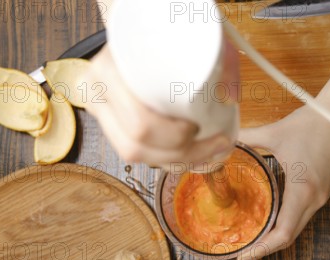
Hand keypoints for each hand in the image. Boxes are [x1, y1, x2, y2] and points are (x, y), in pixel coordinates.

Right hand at [85, 46, 233, 166]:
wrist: (141, 27)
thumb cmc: (166, 34)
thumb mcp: (196, 38)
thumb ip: (221, 62)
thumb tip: (230, 98)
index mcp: (109, 72)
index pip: (141, 123)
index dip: (173, 135)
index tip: (197, 127)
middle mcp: (98, 95)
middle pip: (136, 146)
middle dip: (182, 153)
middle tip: (214, 143)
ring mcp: (102, 112)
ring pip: (135, 156)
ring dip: (176, 161)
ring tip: (209, 152)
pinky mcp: (113, 124)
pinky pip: (139, 153)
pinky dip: (167, 159)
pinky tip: (193, 156)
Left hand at [236, 105, 329, 259]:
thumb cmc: (311, 122)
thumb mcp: (274, 132)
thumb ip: (246, 140)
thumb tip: (223, 144)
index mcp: (303, 190)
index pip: (283, 233)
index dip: (263, 249)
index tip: (244, 256)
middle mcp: (315, 199)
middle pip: (290, 236)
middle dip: (266, 248)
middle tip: (243, 252)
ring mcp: (321, 196)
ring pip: (297, 227)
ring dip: (276, 236)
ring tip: (253, 238)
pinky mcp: (323, 190)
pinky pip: (302, 214)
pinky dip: (285, 222)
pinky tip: (270, 218)